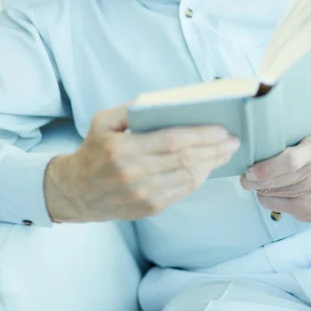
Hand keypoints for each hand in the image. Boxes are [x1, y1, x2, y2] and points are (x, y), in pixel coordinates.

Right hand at [44, 103, 239, 222]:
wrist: (77, 191)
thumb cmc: (94, 150)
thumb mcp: (103, 121)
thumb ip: (130, 109)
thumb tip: (164, 103)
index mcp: (123, 149)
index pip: (171, 141)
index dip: (200, 135)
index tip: (221, 128)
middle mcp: (134, 174)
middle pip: (184, 159)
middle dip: (213, 148)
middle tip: (233, 138)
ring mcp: (143, 194)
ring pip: (187, 177)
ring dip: (212, 163)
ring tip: (227, 150)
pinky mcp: (149, 207)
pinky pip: (182, 191)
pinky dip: (199, 178)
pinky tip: (209, 166)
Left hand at [240, 134, 310, 221]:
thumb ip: (291, 142)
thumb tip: (256, 144)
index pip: (290, 161)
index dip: (267, 168)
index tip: (251, 170)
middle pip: (278, 181)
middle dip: (254, 181)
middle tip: (244, 177)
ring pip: (275, 194)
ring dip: (259, 189)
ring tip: (253, 182)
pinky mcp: (310, 211)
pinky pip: (278, 206)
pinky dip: (266, 199)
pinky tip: (266, 192)